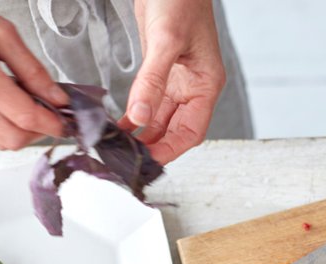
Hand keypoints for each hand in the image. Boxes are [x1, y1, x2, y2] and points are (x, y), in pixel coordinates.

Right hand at [0, 0, 67, 148]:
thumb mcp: (3, 33)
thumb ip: (34, 71)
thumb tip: (57, 98)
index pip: (26, 117)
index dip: (53, 123)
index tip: (67, 120)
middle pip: (14, 139)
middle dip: (39, 132)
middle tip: (51, 113)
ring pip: (0, 141)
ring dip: (22, 132)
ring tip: (29, 106)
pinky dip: (5, 126)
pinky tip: (10, 105)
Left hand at [124, 0, 225, 163]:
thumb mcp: (166, 41)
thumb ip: (152, 81)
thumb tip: (140, 116)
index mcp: (205, 84)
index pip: (191, 131)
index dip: (171, 149)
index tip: (149, 160)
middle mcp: (192, 86)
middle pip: (174, 130)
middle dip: (153, 145)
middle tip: (128, 156)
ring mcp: (176, 80)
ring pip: (160, 119)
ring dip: (142, 133)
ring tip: (121, 145)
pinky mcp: (159, 70)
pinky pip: (148, 101)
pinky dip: (134, 115)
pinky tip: (120, 124)